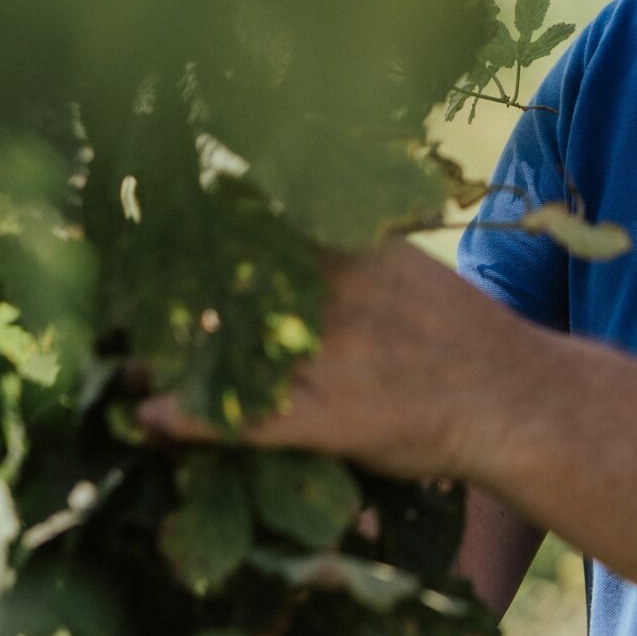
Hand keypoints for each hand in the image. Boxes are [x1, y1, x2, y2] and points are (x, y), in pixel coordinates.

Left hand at [138, 237, 516, 483]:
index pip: (251, 220)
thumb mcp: (405, 266)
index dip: (192, 224)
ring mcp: (323, 355)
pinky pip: (231, 418)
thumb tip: (284, 214)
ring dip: (157, 361)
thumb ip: (348, 246)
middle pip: (218, 282)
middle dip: (161, 294)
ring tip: (123, 366)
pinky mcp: (320, 416)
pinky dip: (181, 419)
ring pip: (213, 351)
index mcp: (349, 249)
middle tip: (117, 303)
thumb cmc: (464, 335)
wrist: (519, 401)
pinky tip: (148, 421)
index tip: (146, 226)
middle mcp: (329, 293)